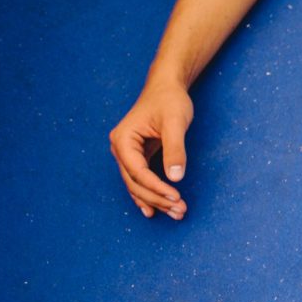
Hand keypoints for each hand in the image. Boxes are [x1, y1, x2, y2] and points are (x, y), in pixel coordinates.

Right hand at [110, 82, 193, 219]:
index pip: (137, 171)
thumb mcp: (175, 123)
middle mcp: (120, 148)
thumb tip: (175, 178)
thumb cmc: (169, 101)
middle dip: (157, 199)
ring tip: (176, 213)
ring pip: (137, 184)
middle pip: (135, 182)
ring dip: (155, 201)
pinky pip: (140, 180)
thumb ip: (175, 150)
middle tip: (180, 211)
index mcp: (123, 139)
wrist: (166, 88)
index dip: (156, 187)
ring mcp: (127, 154)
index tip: (175, 197)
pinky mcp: (137, 156)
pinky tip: (154, 211)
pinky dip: (148, 195)